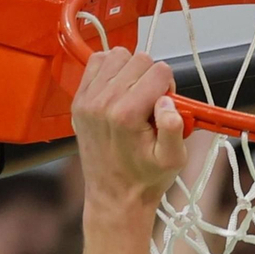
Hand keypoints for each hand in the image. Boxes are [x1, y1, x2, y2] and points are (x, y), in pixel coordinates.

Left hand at [72, 49, 186, 214]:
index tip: (164, 108)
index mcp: (127, 114)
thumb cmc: (144, 180)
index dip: (169, 87)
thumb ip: (175, 128)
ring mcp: (88, 99)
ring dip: (131, 71)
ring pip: (118, 55)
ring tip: (134, 97)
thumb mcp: (173, 160)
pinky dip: (111, 70)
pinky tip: (118, 91)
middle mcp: (104, 102)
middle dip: (151, 78)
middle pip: (140, 60)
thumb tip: (167, 102)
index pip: (159, 71)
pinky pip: (97, 62)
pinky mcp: (79, 100)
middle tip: (150, 105)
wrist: (114, 198)